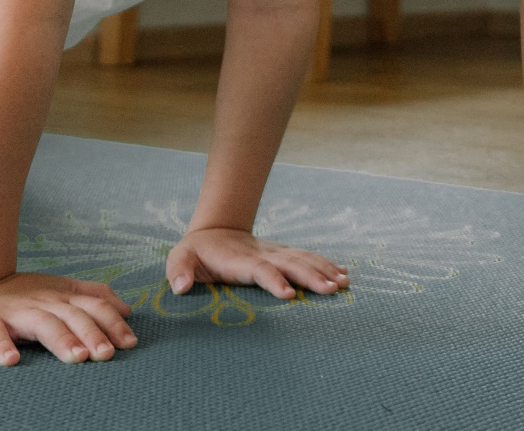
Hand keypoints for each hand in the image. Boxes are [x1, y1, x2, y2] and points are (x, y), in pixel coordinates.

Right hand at [0, 272, 136, 365]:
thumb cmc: (22, 295)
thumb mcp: (62, 291)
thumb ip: (93, 298)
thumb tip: (127, 309)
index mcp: (62, 297)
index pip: (93, 307)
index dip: (113, 323)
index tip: (130, 342)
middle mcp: (43, 303)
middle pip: (72, 316)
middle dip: (92, 334)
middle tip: (107, 354)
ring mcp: (15, 313)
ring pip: (41, 324)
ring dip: (60, 340)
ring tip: (76, 356)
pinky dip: (1, 346)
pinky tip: (10, 360)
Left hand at [164, 226, 349, 300]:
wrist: (216, 230)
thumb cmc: (196, 251)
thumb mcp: (180, 257)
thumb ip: (179, 270)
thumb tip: (180, 287)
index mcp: (241, 260)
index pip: (260, 270)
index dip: (273, 280)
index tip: (289, 295)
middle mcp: (264, 254)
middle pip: (291, 264)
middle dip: (312, 276)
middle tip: (332, 289)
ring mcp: (276, 253)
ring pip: (304, 260)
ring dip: (324, 270)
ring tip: (344, 283)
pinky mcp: (283, 256)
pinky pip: (308, 259)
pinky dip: (327, 265)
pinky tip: (344, 274)